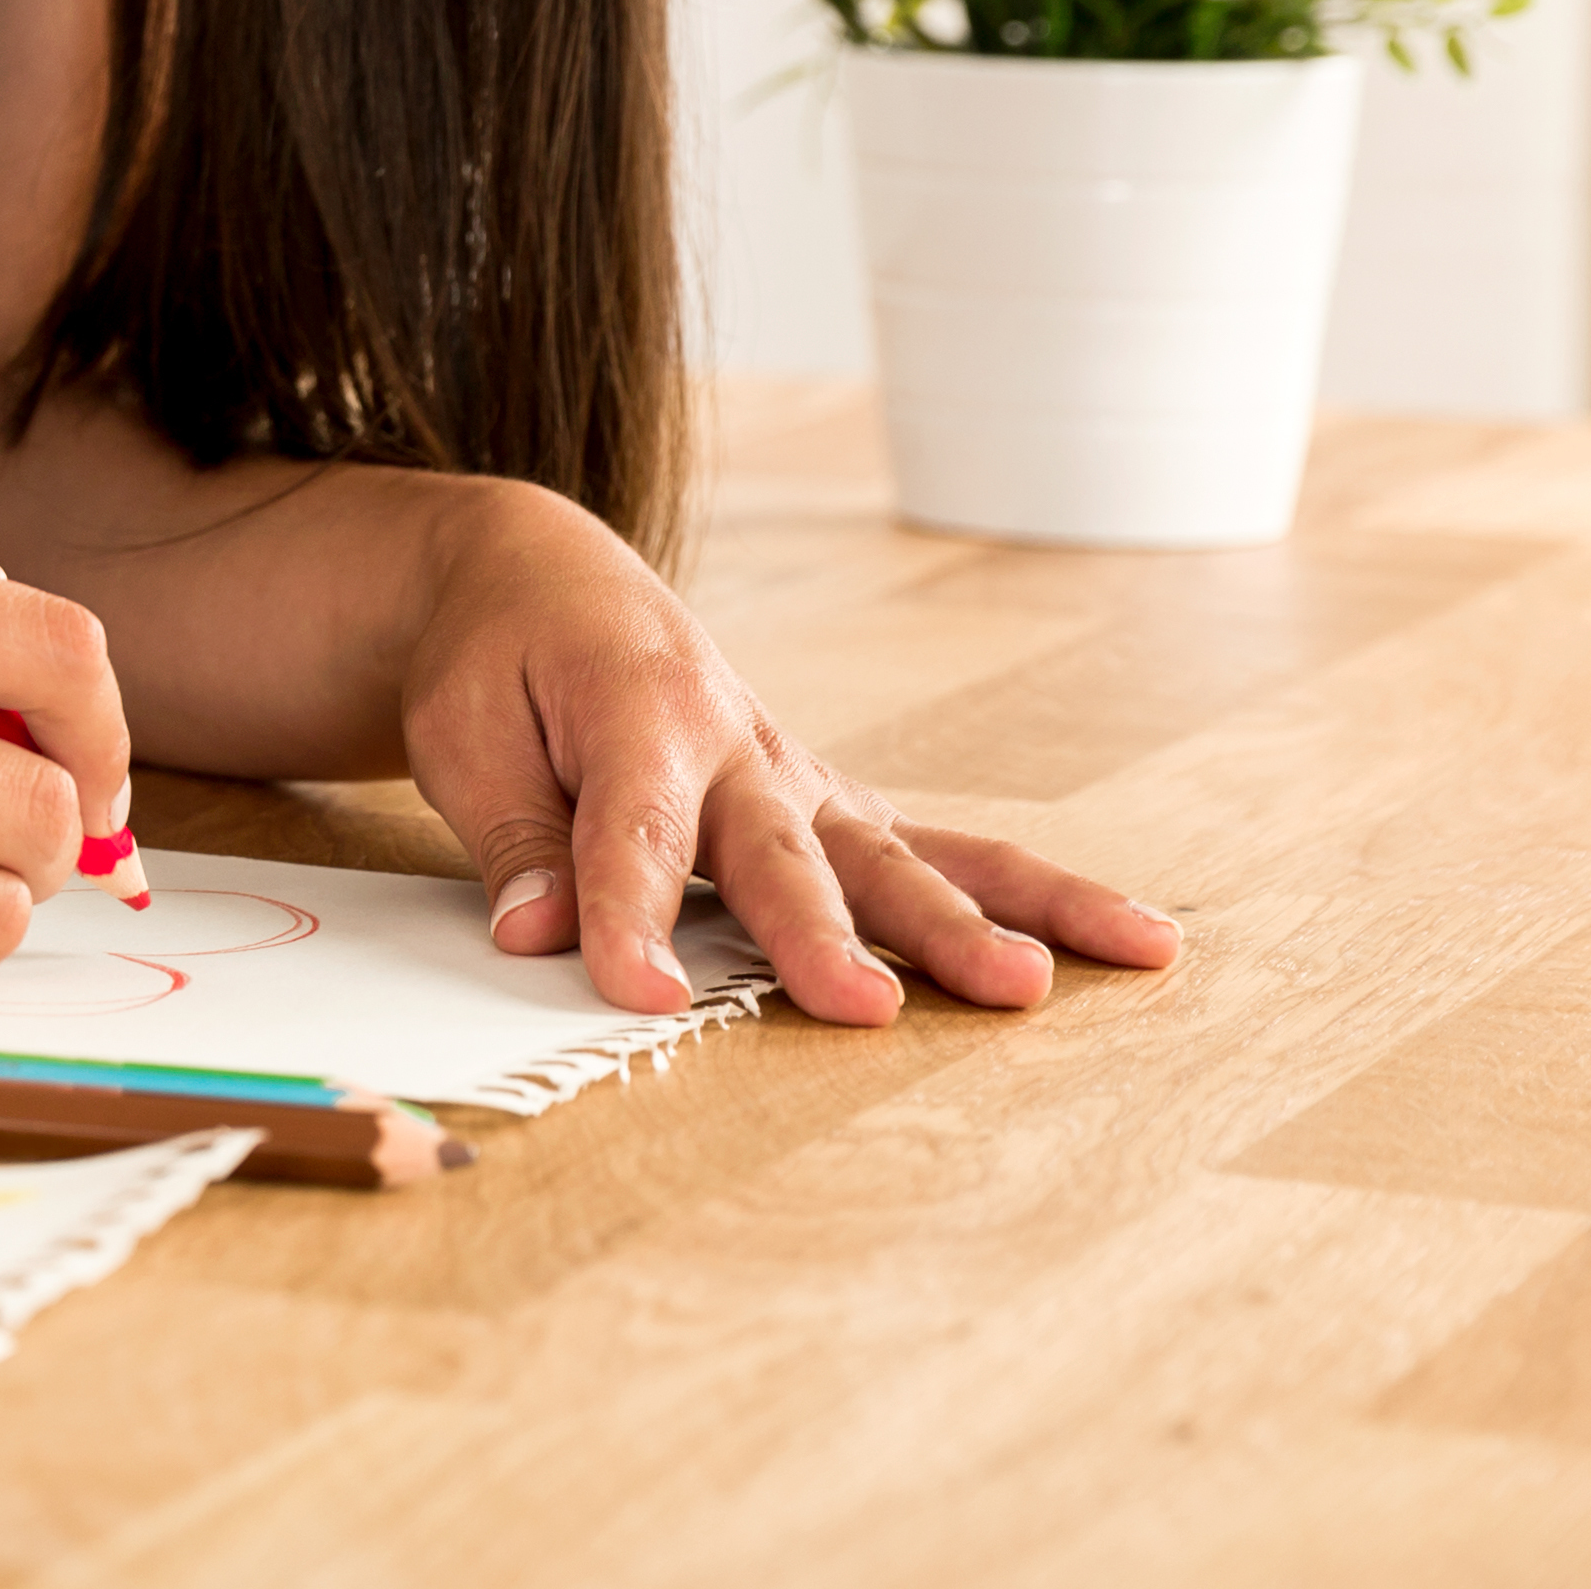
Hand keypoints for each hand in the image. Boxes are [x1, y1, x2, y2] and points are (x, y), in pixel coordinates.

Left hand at [394, 485, 1183, 1021]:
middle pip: (782, 853)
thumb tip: (535, 937)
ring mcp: (801, 776)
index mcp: (635, 708)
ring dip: (967, 924)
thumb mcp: (463, 729)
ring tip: (1035, 988)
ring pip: (897, 856)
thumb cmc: (500, 659)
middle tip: (863, 1009)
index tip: (635, 996)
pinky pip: (944, 853)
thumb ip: (514, 835)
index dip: (630, 917)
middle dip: (821, 935)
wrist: (549, 580)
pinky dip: (1032, 896)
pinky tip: (1127, 944)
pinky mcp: (836, 807)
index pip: (633, 833)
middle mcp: (739, 740)